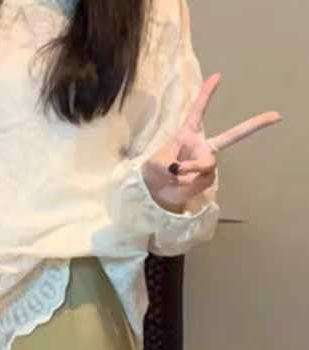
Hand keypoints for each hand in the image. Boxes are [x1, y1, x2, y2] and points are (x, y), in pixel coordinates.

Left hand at [142, 74, 281, 212]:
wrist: (155, 192)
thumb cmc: (154, 171)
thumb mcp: (155, 164)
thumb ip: (169, 164)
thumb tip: (182, 169)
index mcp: (189, 133)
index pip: (199, 110)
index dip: (207, 94)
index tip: (217, 76)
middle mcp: (203, 146)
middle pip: (233, 135)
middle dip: (256, 125)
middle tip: (277, 115)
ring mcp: (207, 162)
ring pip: (207, 165)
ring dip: (190, 172)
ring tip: (176, 176)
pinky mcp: (207, 178)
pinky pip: (202, 180)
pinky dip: (189, 185)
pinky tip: (182, 185)